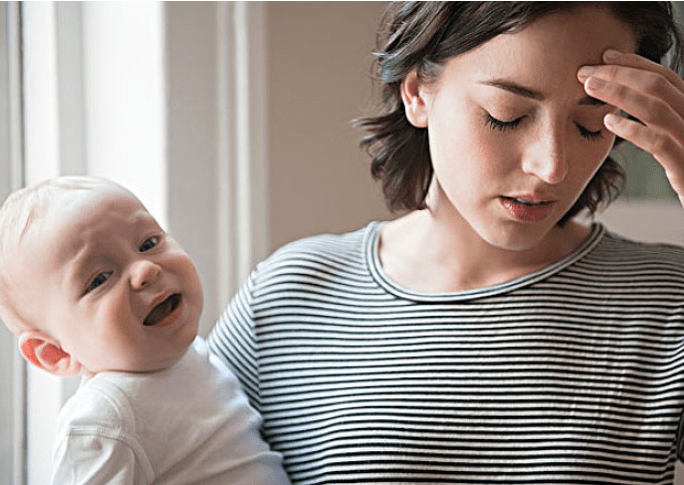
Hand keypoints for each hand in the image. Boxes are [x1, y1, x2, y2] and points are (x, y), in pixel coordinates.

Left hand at [577, 49, 683, 207]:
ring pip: (656, 108)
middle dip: (618, 74)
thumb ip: (658, 122)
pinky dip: (632, 129)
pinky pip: (659, 143)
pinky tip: (608, 123)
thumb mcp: (676, 142)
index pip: (665, 77)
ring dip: (618, 94)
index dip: (635, 64)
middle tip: (584, 72)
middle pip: (658, 86)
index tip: (605, 56)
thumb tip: (624, 104)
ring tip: (589, 89)